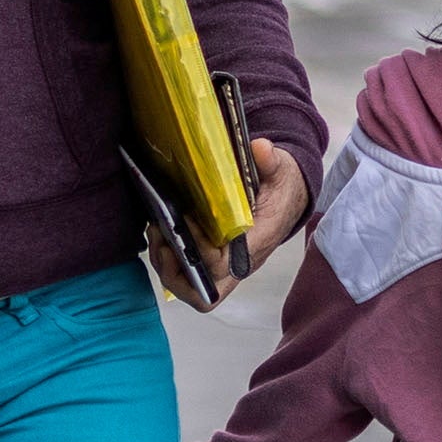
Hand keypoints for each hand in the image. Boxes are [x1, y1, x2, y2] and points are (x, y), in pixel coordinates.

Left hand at [149, 137, 313, 312]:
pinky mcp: (209, 260)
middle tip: (164, 238)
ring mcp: (222, 266)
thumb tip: (261, 149)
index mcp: (255, 245)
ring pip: (188, 286)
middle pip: (203, 292)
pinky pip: (183, 273)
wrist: (285, 198)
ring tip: (157, 230)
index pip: (225, 267)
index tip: (189, 221)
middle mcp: (237, 264)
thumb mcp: (281, 170)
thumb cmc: (280, 188)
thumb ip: (271, 162)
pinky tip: (160, 229)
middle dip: (176, 270)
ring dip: (165, 264)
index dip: (202, 253)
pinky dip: (166, 256)